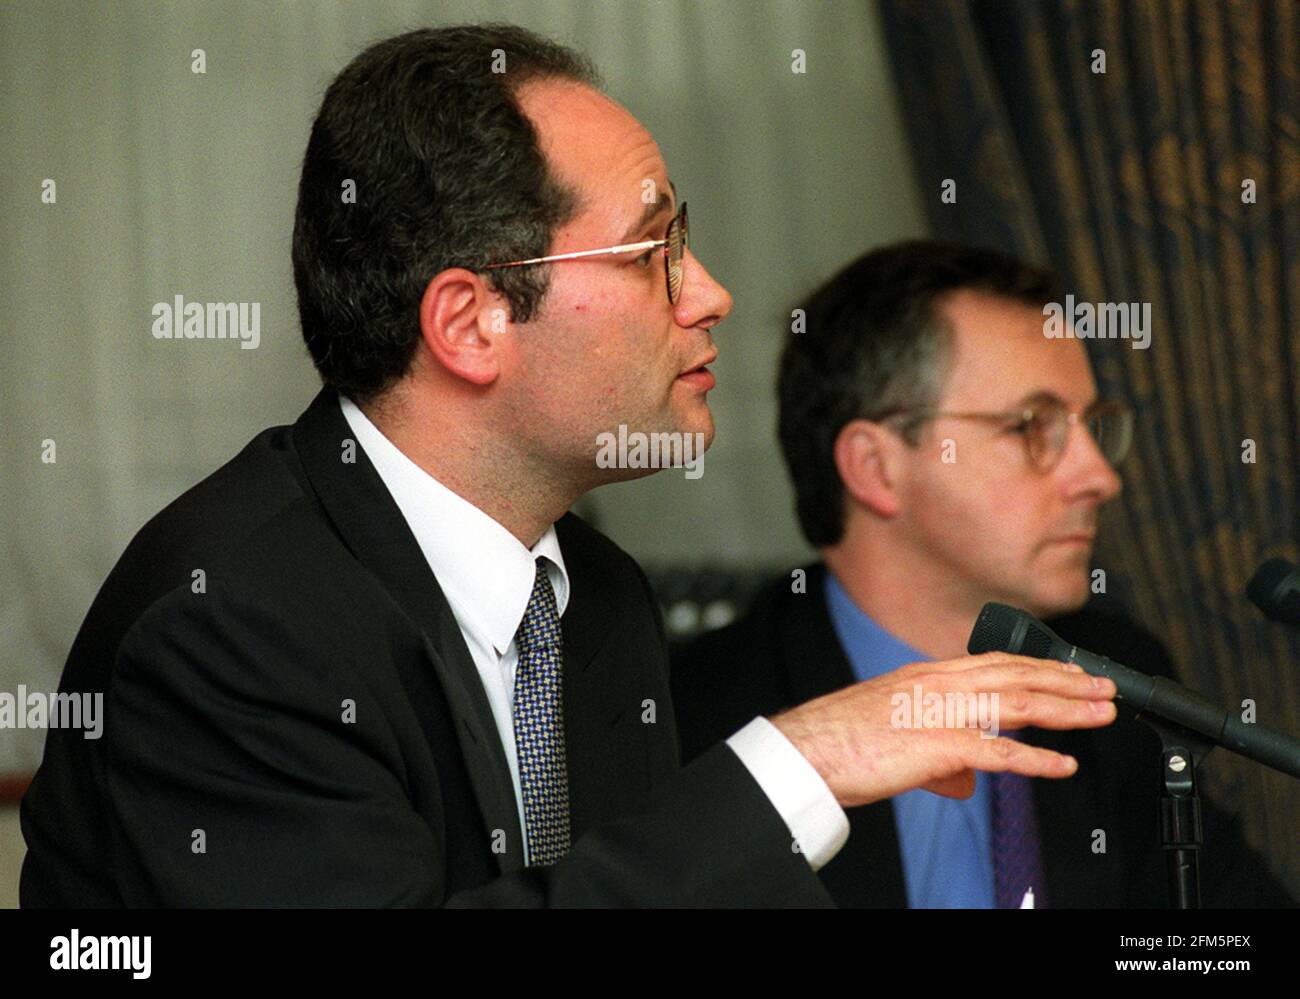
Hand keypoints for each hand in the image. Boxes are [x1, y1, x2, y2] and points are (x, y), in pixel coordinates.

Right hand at [770, 653, 1116, 806]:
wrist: (805, 750)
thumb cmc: (840, 742)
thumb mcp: (896, 737)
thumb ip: (939, 757)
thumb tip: (967, 781)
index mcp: (926, 676)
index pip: (996, 664)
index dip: (1040, 668)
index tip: (1072, 673)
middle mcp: (938, 684)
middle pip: (1017, 676)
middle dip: (1067, 681)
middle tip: (1106, 687)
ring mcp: (939, 712)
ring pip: (1018, 704)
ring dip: (1067, 709)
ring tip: (1101, 713)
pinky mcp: (936, 745)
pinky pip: (998, 754)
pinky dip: (1036, 760)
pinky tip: (1064, 765)